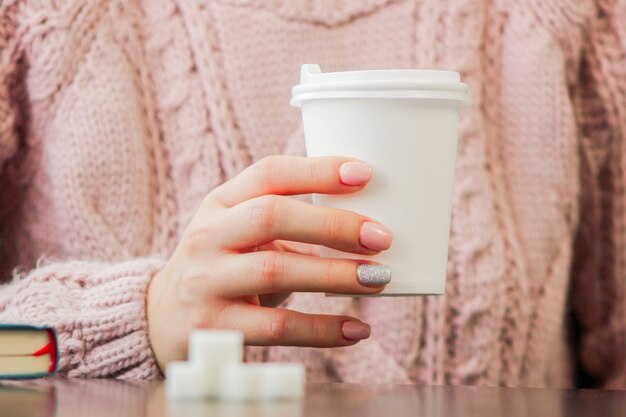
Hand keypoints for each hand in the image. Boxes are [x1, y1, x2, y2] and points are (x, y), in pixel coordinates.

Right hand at [147, 156, 392, 370]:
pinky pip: (277, 327)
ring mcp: (207, 281)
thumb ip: (284, 216)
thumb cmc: (222, 263)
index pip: (268, 173)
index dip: (317, 171)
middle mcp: (208, 236)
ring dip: (335, 275)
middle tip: (381, 237)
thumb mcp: (237, 228)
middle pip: (270, 216)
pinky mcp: (215, 327)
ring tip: (378, 279)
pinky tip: (356, 330)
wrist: (163, 316)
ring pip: (275, 271)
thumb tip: (363, 219)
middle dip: (331, 224)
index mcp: (220, 202)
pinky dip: (322, 329)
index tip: (364, 174)